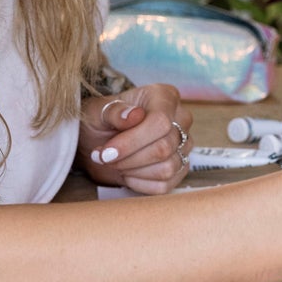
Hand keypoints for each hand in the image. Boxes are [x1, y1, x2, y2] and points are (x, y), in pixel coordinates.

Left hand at [76, 84, 192, 194]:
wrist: (100, 139)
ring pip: (167, 168)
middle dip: (128, 158)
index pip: (161, 122)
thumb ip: (114, 111)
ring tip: (115, 163)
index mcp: (164, 96)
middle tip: (104, 157)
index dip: (132, 142)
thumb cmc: (101, 120)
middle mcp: (181, 118)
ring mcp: (184, 144)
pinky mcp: (180, 167)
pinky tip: (127, 173)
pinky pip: (166, 184)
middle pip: (164, 148)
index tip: (106, 152)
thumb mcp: (98, 111)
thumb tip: (134, 116)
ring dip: (134, 171)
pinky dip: (141, 184)